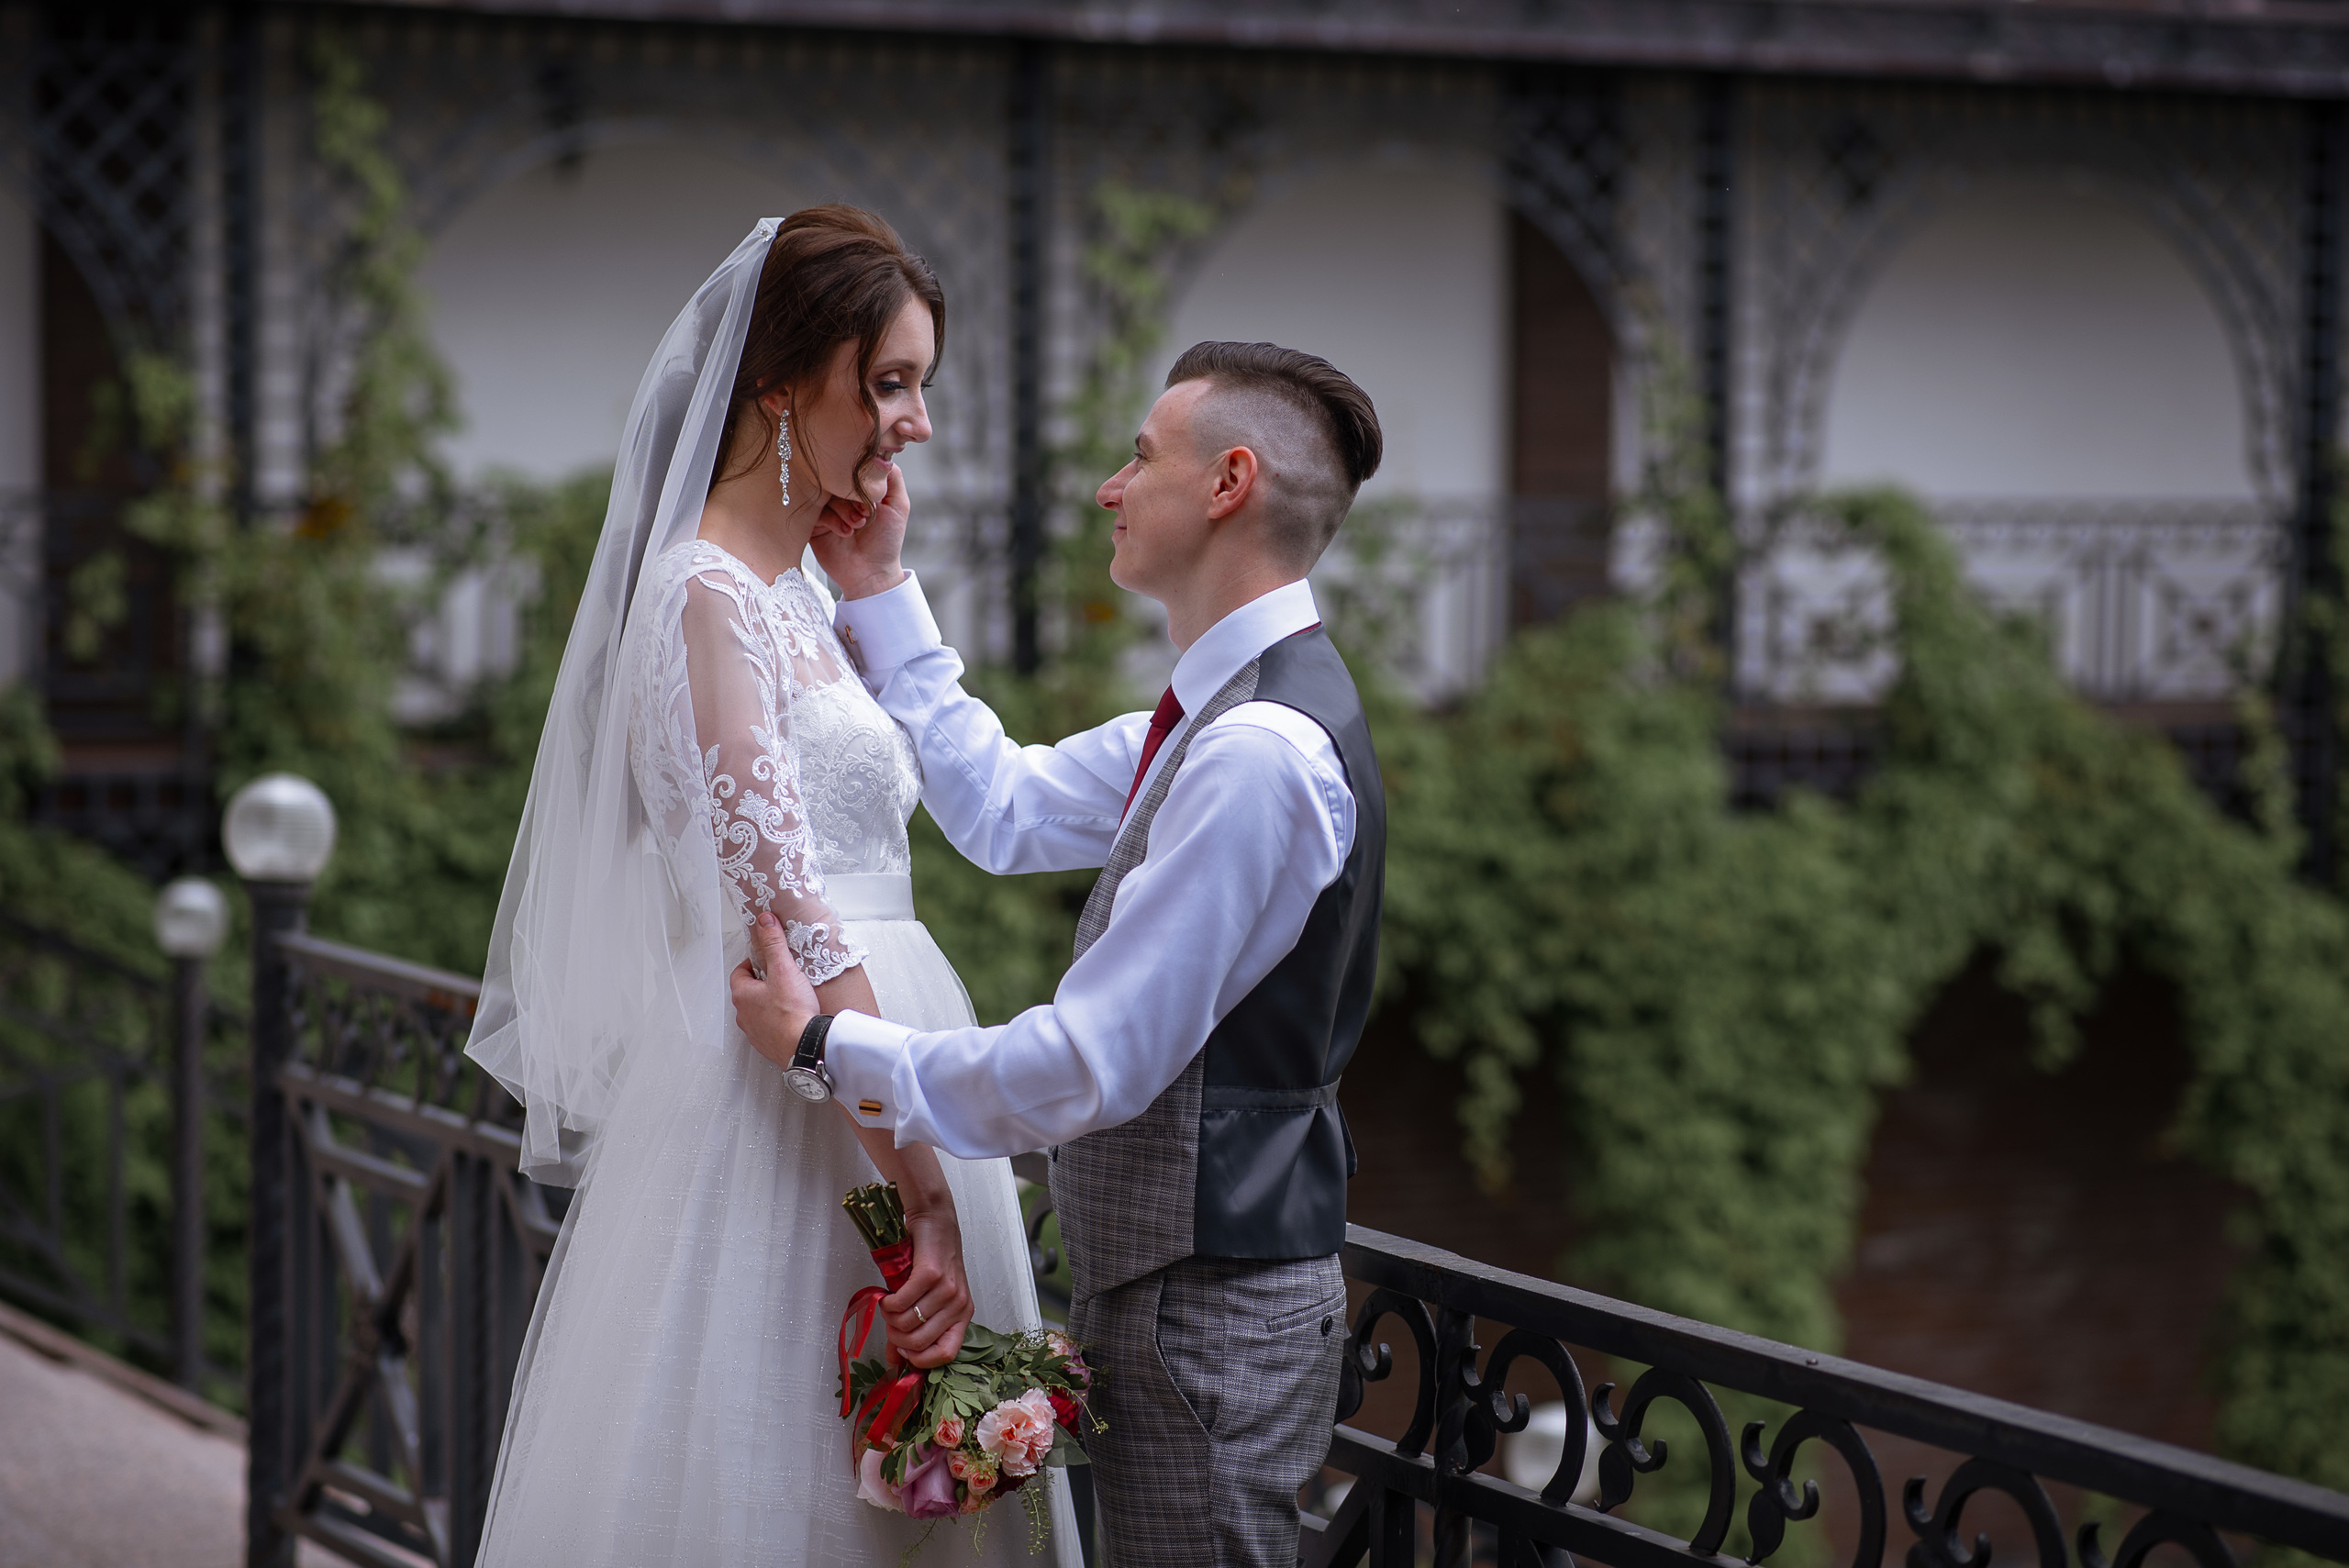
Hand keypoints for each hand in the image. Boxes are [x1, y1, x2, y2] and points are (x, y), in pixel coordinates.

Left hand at [729, 911, 818, 1069]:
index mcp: (743, 995)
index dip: (753, 963)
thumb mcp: (784, 969)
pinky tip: (793, 1019)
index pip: (740, 972)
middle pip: (748, 992)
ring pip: (757, 1012)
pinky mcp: (768, 1045)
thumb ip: (773, 944)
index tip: (767, 960)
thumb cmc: (792, 1012)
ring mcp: (755, 1032)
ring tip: (789, 999)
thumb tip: (765, 922)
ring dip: (769, 1004)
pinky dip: (777, 1023)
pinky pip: (768, 1029)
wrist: (805, 1046)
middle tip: (781, 977)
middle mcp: (744, 1015)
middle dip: (762, 983)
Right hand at [810, 459, 909, 599]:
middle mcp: (839, 494)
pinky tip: (845, 533)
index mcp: (857, 487)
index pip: (852, 467)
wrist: (871, 573)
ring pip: (824, 493)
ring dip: (843, 510)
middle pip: (836, 478)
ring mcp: (824, 508)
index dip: (861, 480)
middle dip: (851, 496)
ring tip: (857, 526)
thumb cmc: (887, 541)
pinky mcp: (812, 523)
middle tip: (865, 514)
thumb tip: (882, 452)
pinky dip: (831, 520)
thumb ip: (893, 478)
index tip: (873, 501)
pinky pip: (814, 511)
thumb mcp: (898, 505)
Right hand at [882, 1205, 971, 1367]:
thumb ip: (914, 1331)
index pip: (946, 1355)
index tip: (903, 1349)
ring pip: (907, 1324)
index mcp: (963, 1316)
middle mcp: (959, 1305)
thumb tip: (895, 1362)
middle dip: (896, 1337)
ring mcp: (947, 1290)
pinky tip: (887, 1297)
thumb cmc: (933, 1262)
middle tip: (889, 1323)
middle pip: (919, 1342)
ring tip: (888, 1305)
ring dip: (889, 1318)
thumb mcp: (930, 1300)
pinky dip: (888, 1304)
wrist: (935, 1223)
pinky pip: (901, 1303)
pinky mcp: (931, 1274)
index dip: (919, 1359)